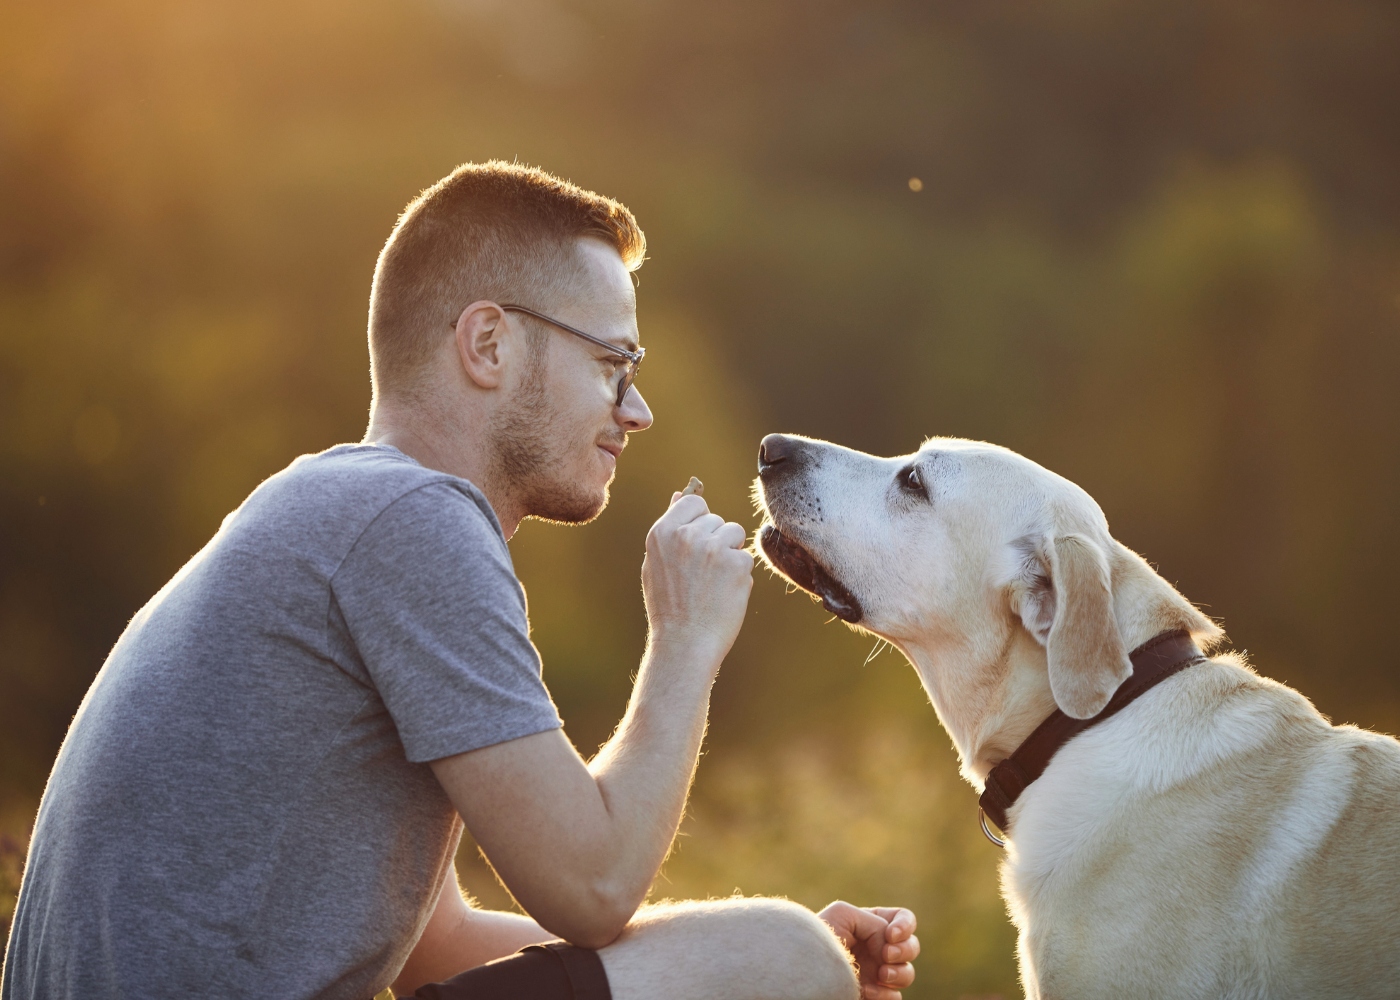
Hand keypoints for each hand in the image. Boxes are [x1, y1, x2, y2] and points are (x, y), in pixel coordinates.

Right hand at [641, 492, 753, 659]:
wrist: (685, 644)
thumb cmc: (670, 607)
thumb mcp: (656, 564)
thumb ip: (670, 529)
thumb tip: (678, 495)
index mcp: (662, 532)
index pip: (692, 502)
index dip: (699, 521)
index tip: (696, 543)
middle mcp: (687, 535)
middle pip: (716, 519)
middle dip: (715, 541)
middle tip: (701, 575)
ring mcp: (713, 548)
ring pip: (734, 534)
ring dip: (730, 554)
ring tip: (713, 583)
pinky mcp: (736, 563)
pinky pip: (746, 557)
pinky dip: (740, 575)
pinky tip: (724, 593)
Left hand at [817, 902, 918, 999]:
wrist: (804, 968)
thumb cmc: (819, 935)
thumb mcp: (844, 914)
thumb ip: (875, 923)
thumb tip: (889, 947)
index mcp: (873, 924)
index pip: (904, 918)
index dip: (905, 926)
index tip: (890, 935)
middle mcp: (879, 948)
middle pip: (912, 947)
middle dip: (904, 951)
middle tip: (886, 955)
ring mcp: (878, 972)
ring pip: (907, 973)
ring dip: (899, 974)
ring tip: (881, 975)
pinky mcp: (874, 993)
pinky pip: (895, 997)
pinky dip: (886, 994)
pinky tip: (867, 991)